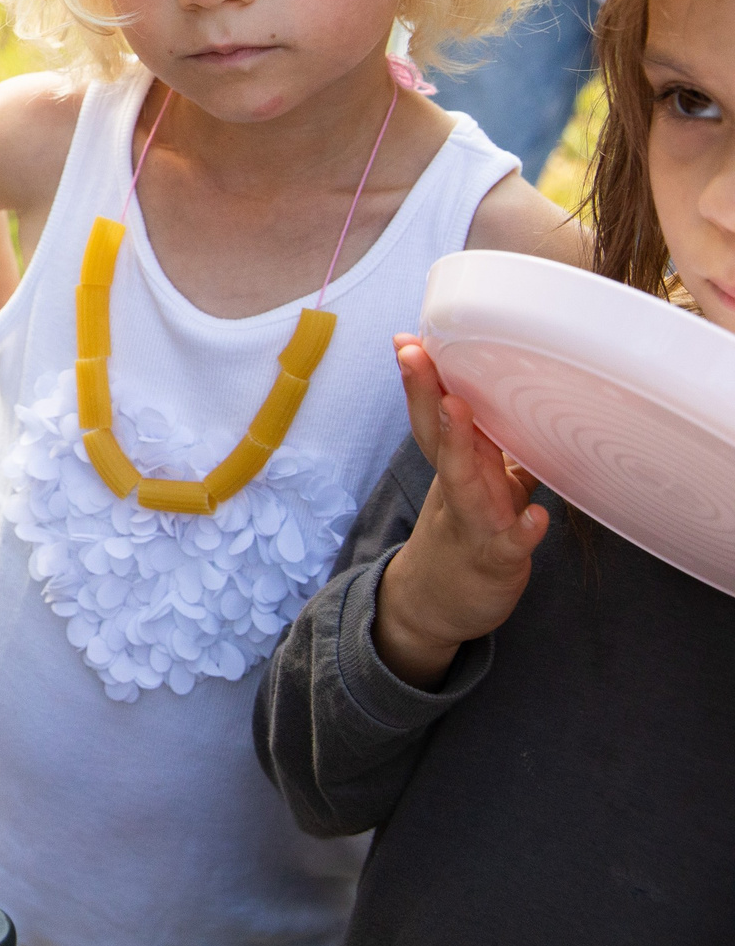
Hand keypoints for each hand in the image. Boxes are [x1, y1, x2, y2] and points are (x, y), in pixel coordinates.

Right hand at [373, 336, 545, 688]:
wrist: (435, 606)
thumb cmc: (465, 536)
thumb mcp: (479, 486)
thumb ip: (497, 448)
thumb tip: (524, 404)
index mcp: (457, 466)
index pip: (435, 415)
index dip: (424, 379)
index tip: (408, 340)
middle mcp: (458, 487)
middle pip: (438, 435)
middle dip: (425, 393)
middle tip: (413, 353)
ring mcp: (474, 521)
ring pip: (464, 481)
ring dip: (460, 444)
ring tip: (457, 408)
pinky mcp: (497, 560)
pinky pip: (510, 543)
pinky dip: (522, 530)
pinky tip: (537, 517)